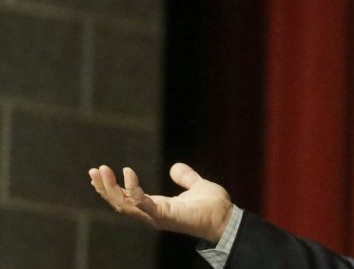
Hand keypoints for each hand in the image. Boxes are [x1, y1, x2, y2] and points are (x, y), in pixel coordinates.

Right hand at [88, 163, 232, 243]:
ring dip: (112, 189)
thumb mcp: (196, 186)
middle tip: (94, 171)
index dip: (111, 187)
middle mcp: (153, 214)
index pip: (126, 198)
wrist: (228, 218)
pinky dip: (135, 192)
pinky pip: (145, 206)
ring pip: (126, 205)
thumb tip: (175, 167)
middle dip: (105, 188)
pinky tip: (129, 176)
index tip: (99, 172)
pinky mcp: (167, 216)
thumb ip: (185, 177)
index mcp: (157, 206)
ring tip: (102, 171)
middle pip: (120, 203)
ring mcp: (158, 217)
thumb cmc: (213, 207)